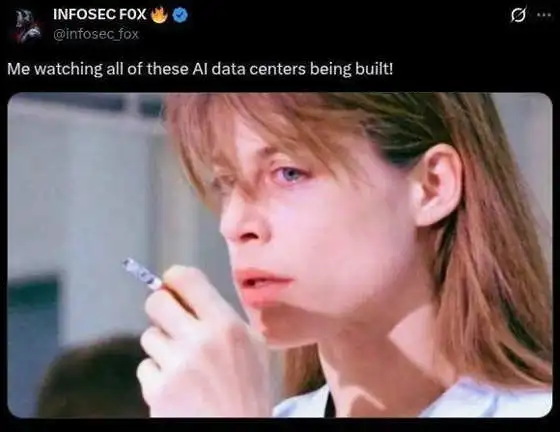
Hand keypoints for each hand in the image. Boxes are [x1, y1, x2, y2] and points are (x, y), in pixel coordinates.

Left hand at [137, 265, 272, 416]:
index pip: (185, 279)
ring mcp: (175, 367)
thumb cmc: (250, 391)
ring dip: (163, 347)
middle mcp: (199, 341)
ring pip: (149, 336)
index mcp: (226, 325)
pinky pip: (145, 367)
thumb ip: (225, 317)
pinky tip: (177, 386)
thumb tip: (190, 294)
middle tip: (172, 322)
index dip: (174, 279)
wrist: (238, 431)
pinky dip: (158, 375)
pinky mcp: (157, 391)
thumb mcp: (253, 346)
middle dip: (162, 310)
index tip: (173, 286)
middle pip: (156, 301)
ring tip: (184, 365)